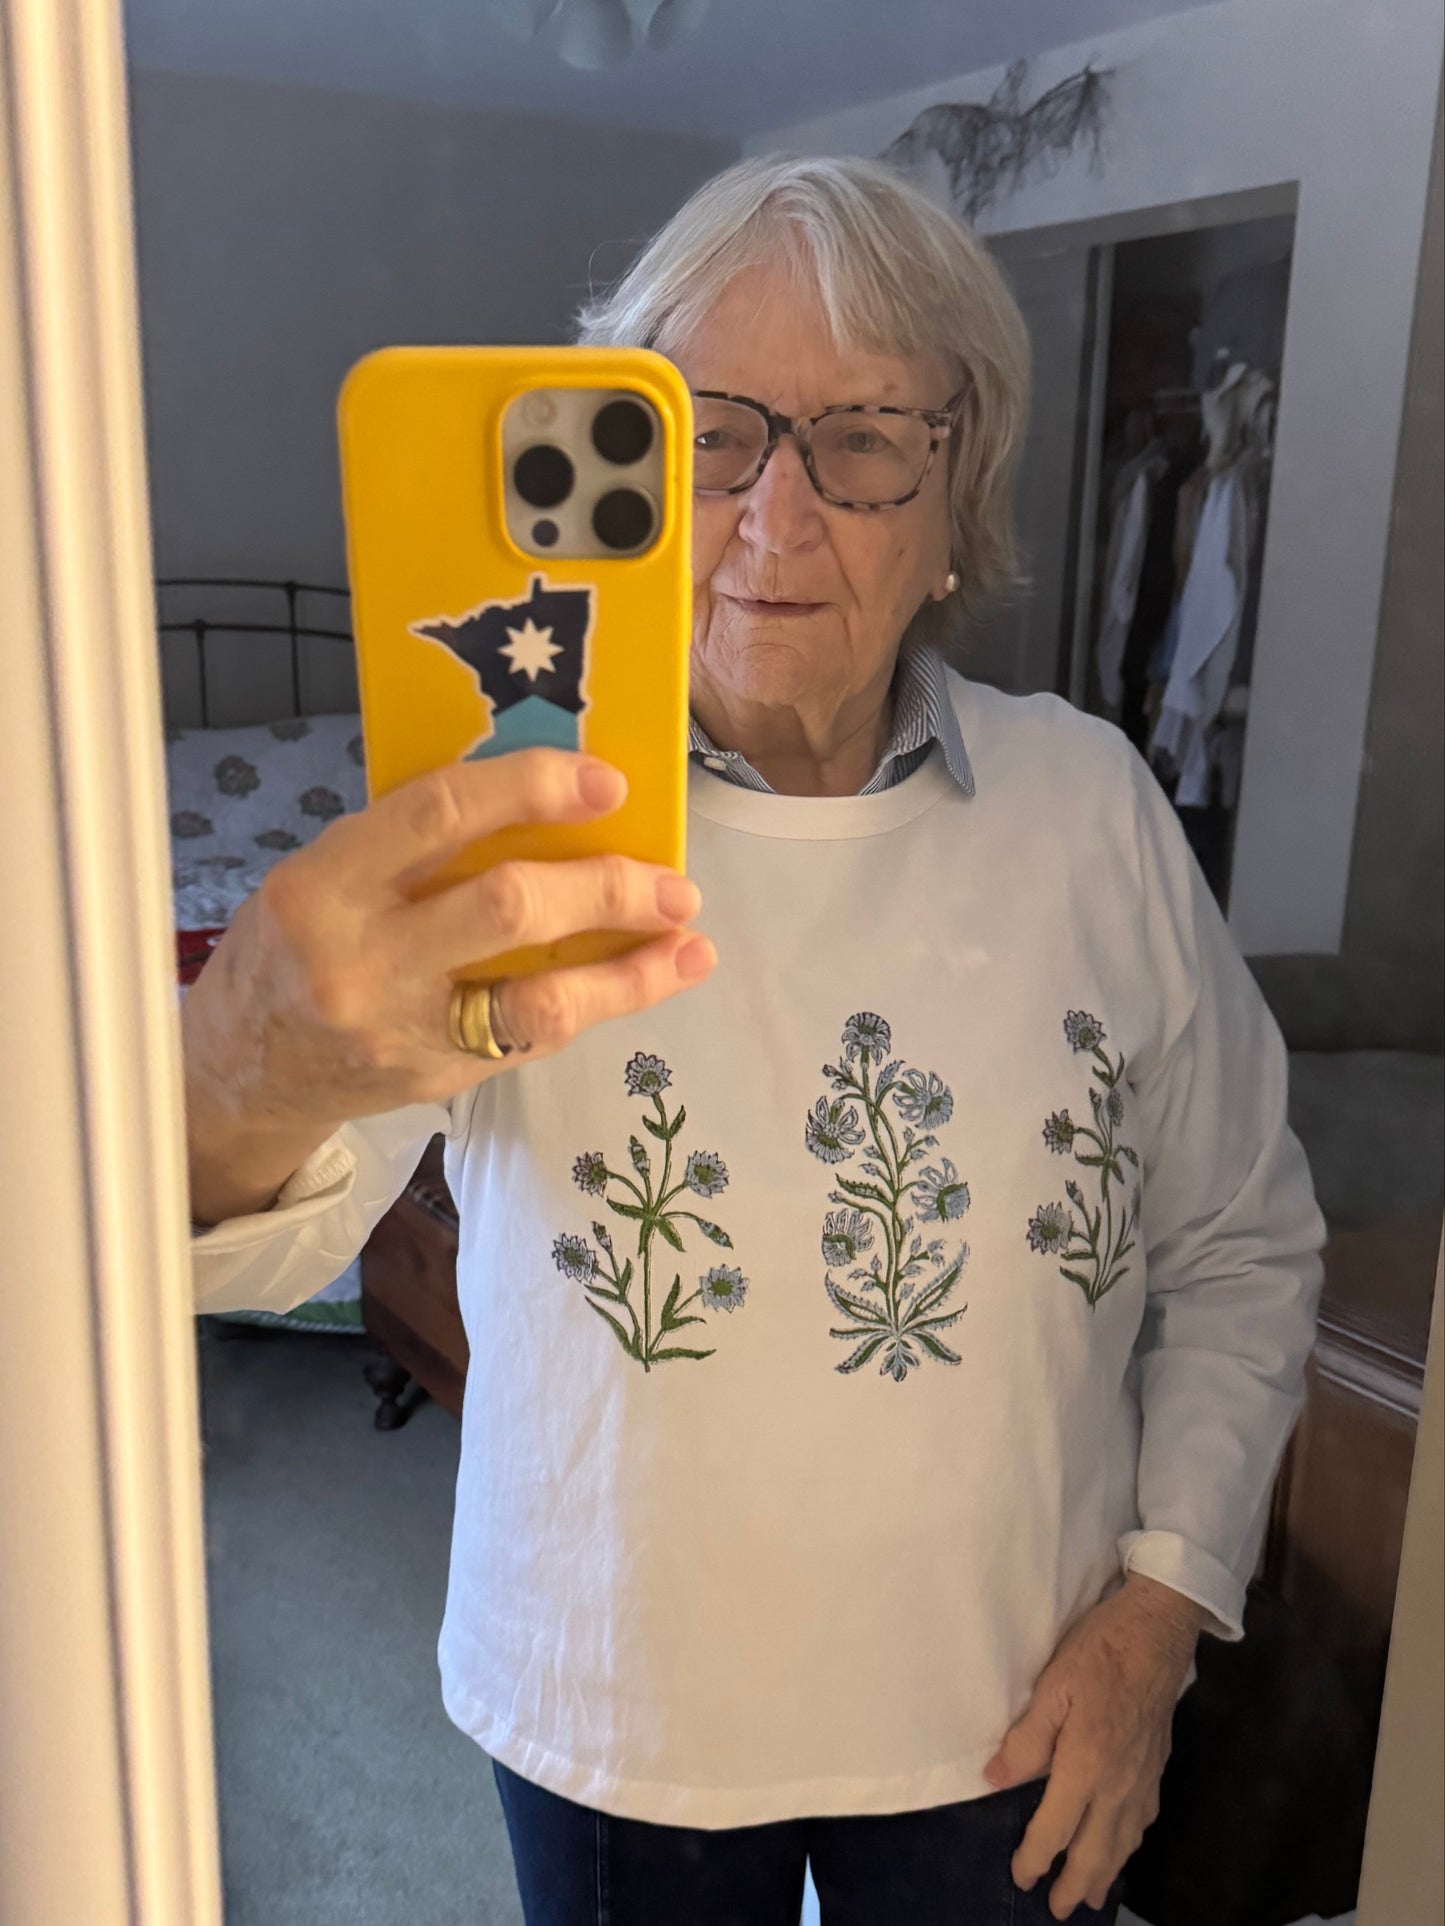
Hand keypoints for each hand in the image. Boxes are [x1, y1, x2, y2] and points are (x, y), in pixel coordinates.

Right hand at [183, 750, 712, 1221]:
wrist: (240, 1073)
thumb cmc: (289, 951)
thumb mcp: (319, 877)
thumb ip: (408, 845)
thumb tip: (539, 797)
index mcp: (324, 885)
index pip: (438, 814)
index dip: (532, 788)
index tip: (606, 781)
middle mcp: (364, 961)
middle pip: (508, 907)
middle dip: (605, 886)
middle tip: (670, 875)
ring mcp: (405, 1031)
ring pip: (542, 997)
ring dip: (630, 965)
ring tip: (686, 933)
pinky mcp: (441, 1078)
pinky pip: (538, 1036)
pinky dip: (604, 1003)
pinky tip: (650, 976)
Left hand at [982, 1573, 1208, 1917]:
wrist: (1158, 1631)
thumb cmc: (1099, 1651)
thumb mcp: (1051, 1686)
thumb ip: (1025, 1739)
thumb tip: (995, 1780)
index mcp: (1086, 1765)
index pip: (1057, 1828)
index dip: (1037, 1857)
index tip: (1022, 1877)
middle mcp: (1119, 1783)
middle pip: (1097, 1850)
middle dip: (1076, 1883)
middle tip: (1060, 1909)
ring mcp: (1143, 1777)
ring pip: (1125, 1841)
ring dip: (1107, 1871)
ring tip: (1092, 1893)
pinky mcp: (1158, 1766)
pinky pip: (1144, 1820)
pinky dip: (1131, 1843)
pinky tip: (1124, 1844)